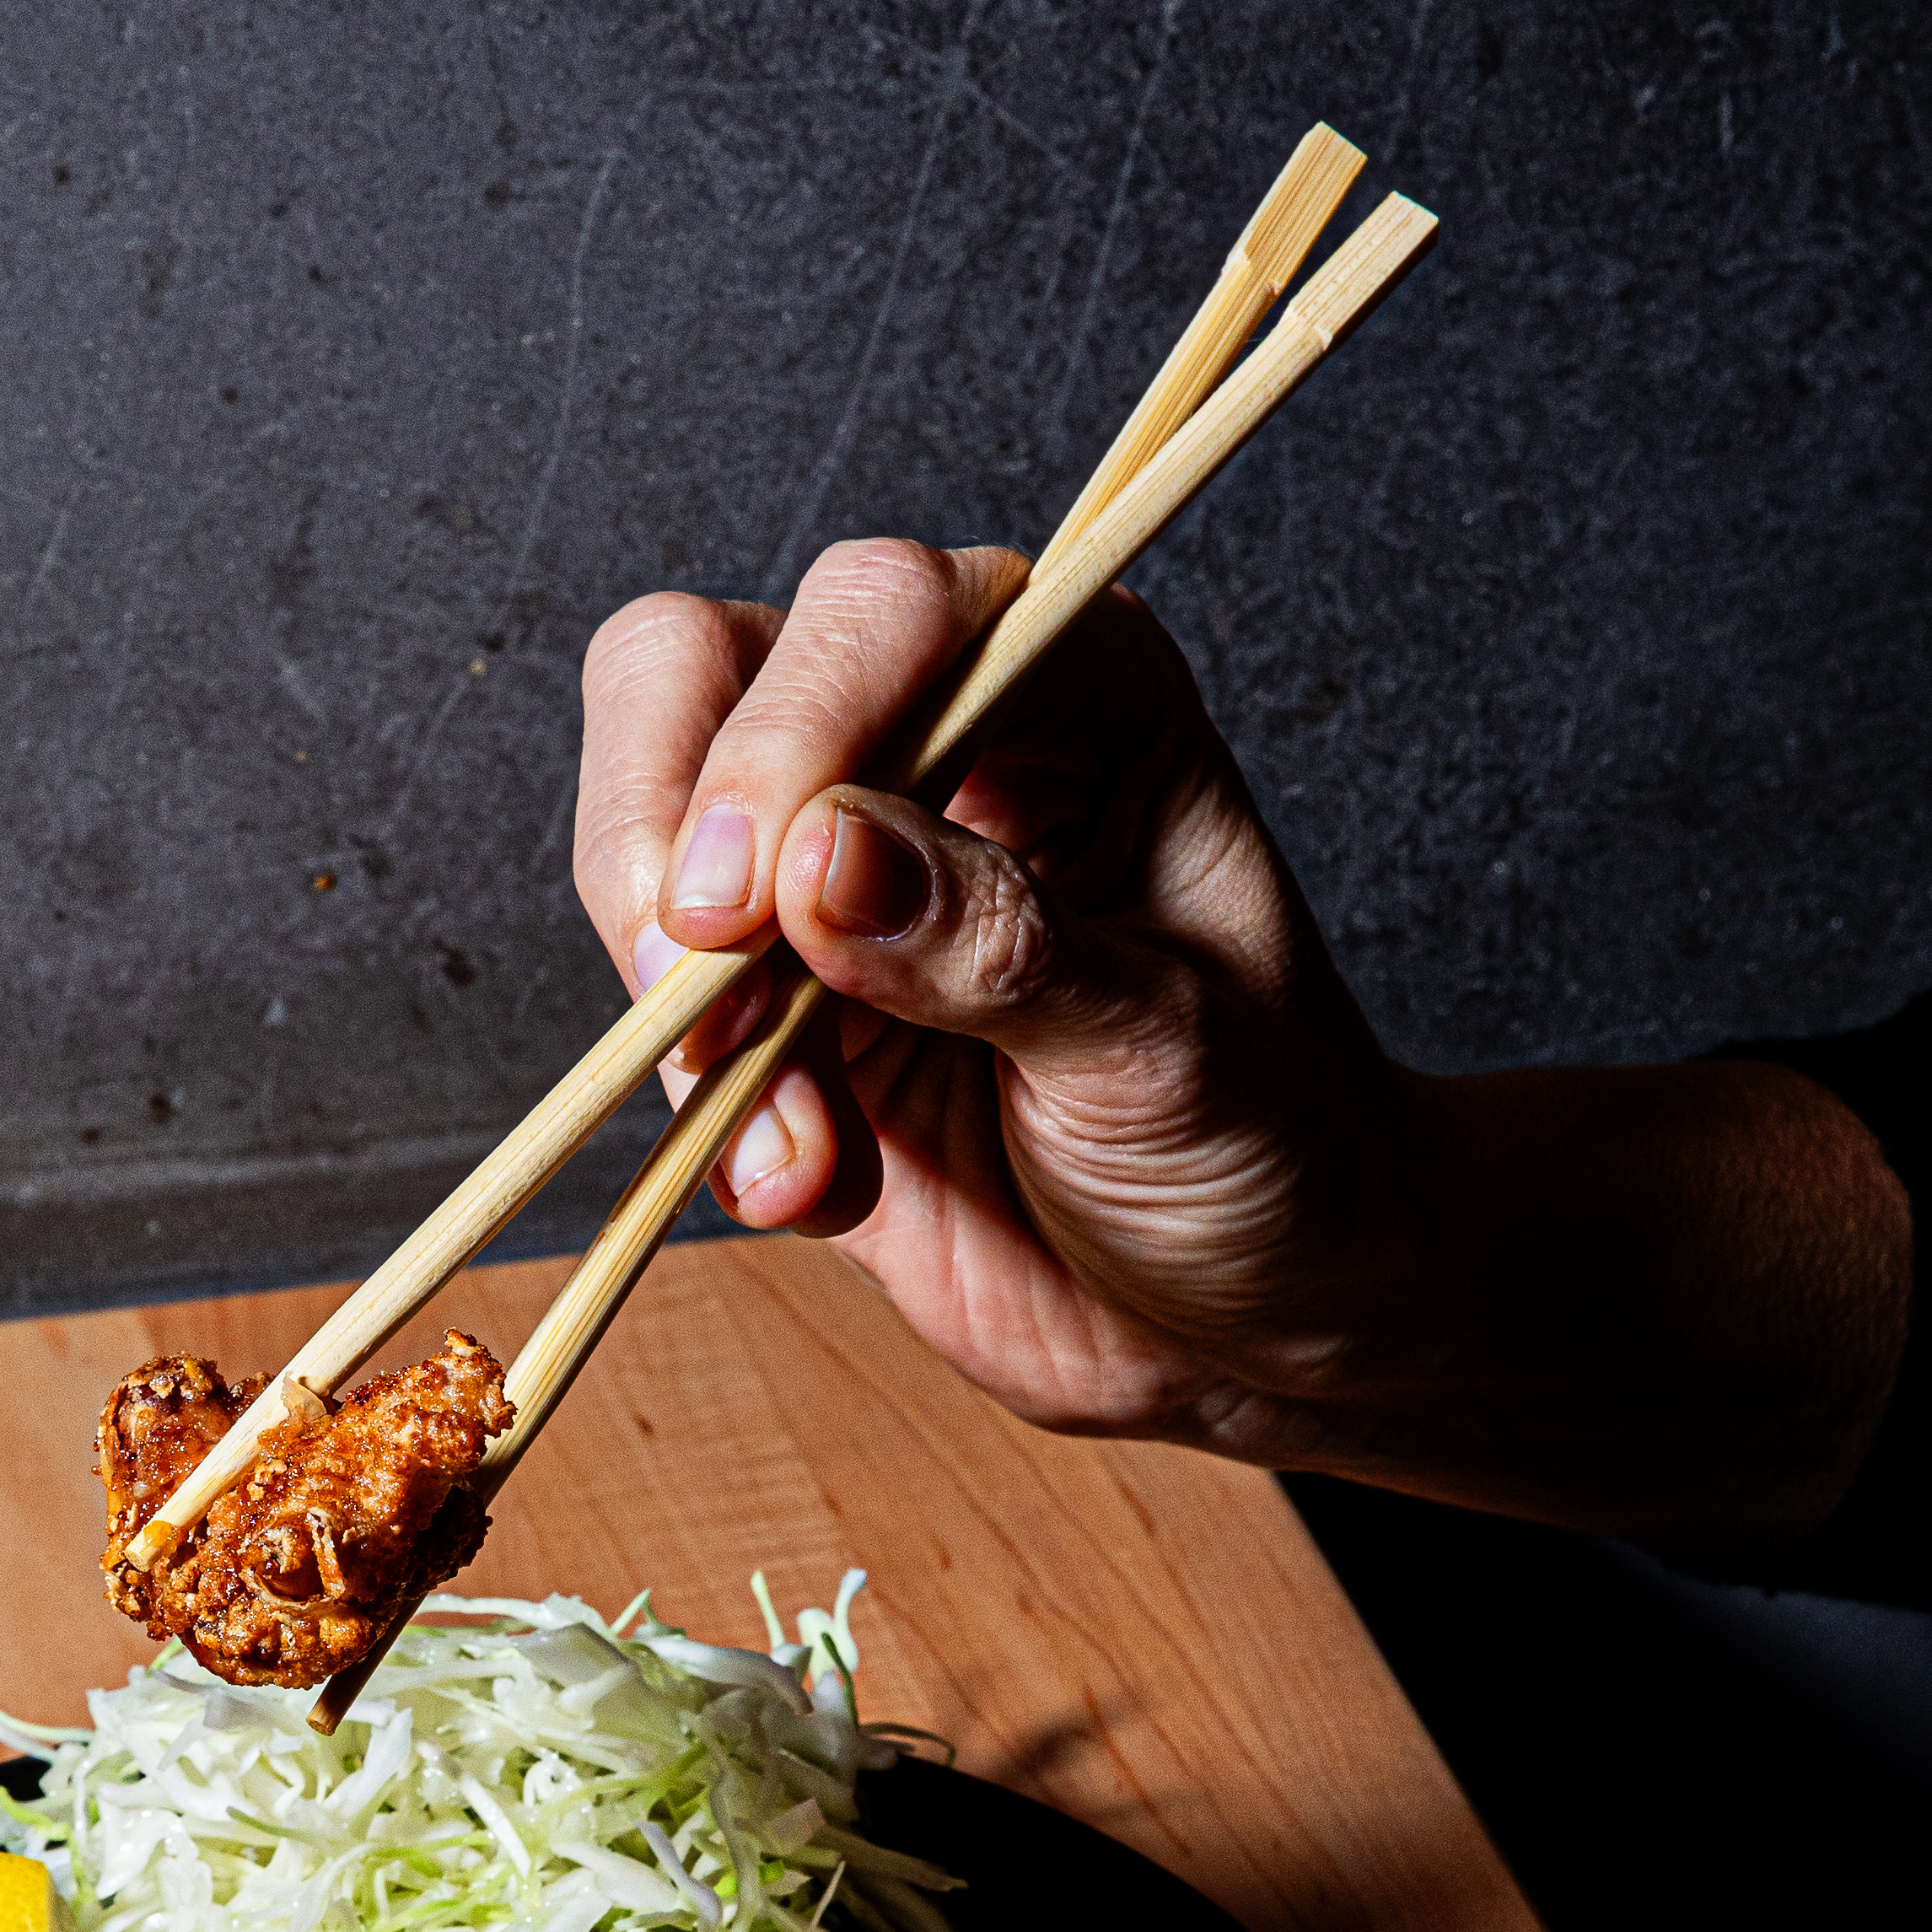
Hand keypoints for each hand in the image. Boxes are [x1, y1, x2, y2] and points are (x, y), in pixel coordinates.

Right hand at [571, 538, 1908, 1531]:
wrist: (1281, 1323)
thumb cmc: (1292, 1161)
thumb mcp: (1177, 1049)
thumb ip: (996, 954)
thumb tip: (824, 865)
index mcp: (1073, 676)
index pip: (873, 608)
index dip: (786, 728)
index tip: (753, 896)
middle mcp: (940, 743)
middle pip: (700, 672)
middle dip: (668, 836)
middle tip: (709, 1000)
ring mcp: (837, 875)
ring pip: (639, 828)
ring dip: (666, 998)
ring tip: (781, 1141)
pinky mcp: (774, 1010)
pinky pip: (647, 1008)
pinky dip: (676, 1101)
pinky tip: (791, 1181)